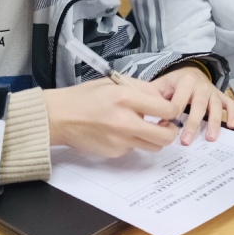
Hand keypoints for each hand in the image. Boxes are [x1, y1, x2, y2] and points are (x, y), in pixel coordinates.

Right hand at [43, 78, 180, 157]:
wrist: (60, 117)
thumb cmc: (86, 97)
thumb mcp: (114, 82)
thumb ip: (142, 89)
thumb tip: (164, 98)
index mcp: (125, 98)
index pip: (166, 109)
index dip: (173, 110)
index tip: (169, 109)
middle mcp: (125, 121)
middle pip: (165, 136)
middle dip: (171, 130)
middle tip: (165, 124)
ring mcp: (120, 140)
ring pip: (154, 146)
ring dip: (154, 138)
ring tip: (143, 126)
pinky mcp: (114, 153)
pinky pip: (134, 148)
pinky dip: (132, 140)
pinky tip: (118, 131)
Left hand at [152, 66, 233, 145]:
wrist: (190, 72)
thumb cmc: (173, 84)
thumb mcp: (161, 85)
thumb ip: (153, 98)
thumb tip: (146, 115)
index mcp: (185, 81)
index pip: (179, 100)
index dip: (173, 114)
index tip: (166, 127)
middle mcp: (201, 85)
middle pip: (198, 105)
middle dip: (193, 124)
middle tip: (186, 141)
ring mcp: (212, 91)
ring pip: (216, 107)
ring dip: (214, 123)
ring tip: (210, 138)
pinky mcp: (221, 96)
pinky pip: (230, 104)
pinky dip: (233, 115)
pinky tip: (231, 127)